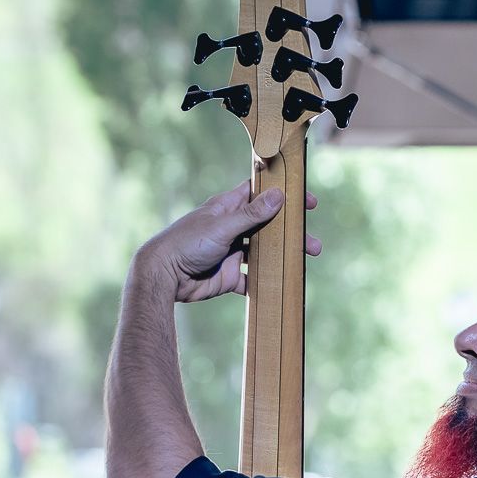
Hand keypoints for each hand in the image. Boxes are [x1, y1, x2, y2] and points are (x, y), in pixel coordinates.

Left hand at [138, 181, 320, 302]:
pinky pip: (253, 279)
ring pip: (264, 252)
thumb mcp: (223, 226)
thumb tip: (279, 196)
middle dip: (290, 232)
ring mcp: (232, 252)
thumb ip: (251, 214)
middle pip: (268, 226)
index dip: (282, 194)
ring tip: (305, 259)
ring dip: (284, 256)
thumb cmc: (187, 243)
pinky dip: (267, 282)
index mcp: (228, 208)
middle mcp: (232, 228)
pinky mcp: (230, 275)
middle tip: (312, 241)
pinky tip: (283, 283)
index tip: (305, 200)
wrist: (164, 277)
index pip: (259, 194)